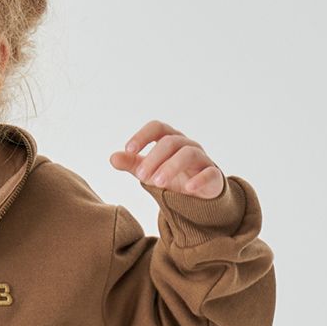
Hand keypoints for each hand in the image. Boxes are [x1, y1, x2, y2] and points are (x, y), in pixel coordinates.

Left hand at [109, 121, 224, 197]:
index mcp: (170, 140)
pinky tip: (188, 189)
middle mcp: (187, 145)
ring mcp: (202, 159)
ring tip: (156, 183)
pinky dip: (199, 180)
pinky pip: (209, 173)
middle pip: (170, 142)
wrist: (198, 198)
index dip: (143, 135)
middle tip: (140, 176)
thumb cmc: (172, 178)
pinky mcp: (214, 176)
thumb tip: (113, 158)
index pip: (157, 127)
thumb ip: (132, 164)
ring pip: (188, 154)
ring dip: (171, 167)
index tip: (129, 149)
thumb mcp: (149, 172)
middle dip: (153, 158)